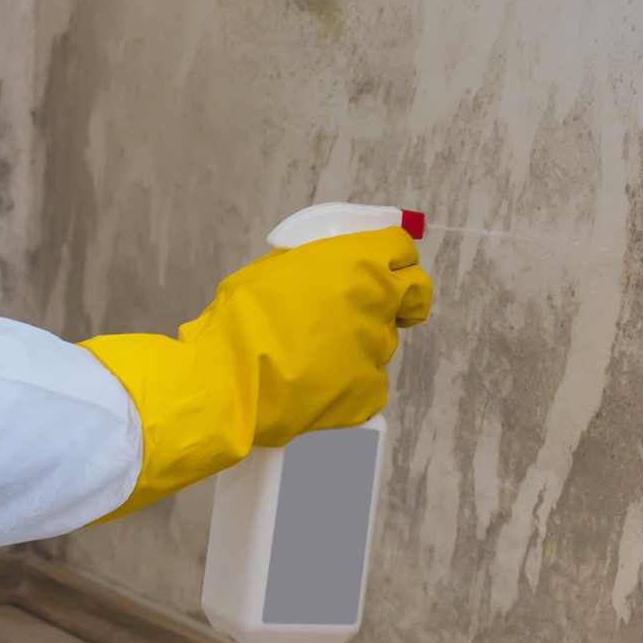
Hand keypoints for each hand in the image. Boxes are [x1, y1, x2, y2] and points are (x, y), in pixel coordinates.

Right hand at [79, 228, 432, 520]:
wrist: (229, 379)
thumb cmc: (243, 316)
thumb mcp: (278, 268)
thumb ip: (319, 267)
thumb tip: (332, 272)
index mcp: (359, 262)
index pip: (402, 249)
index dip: (395, 257)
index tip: (386, 266)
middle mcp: (379, 302)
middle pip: (413, 295)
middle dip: (401, 299)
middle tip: (373, 308)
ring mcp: (378, 350)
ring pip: (382, 341)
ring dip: (359, 343)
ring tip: (314, 355)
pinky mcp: (369, 393)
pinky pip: (368, 383)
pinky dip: (349, 384)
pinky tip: (316, 385)